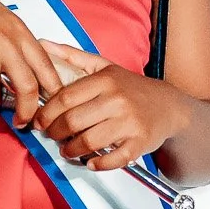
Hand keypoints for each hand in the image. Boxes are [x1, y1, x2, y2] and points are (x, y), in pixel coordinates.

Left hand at [34, 43, 178, 170]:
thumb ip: (73, 56)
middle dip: (55, 133)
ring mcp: (129, 122)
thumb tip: (43, 44)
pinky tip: (91, 162)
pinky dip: (98, 164)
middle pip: (73, 121)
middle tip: (52, 136)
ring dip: (72, 150)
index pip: (65, 98)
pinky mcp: (139, 142)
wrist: (169, 106)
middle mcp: (117, 100)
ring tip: (68, 150)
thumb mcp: (105, 66)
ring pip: (88, 142)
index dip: (47, 113)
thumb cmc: (132, 88)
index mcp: (105, 80)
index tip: (40, 121)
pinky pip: (113, 159)